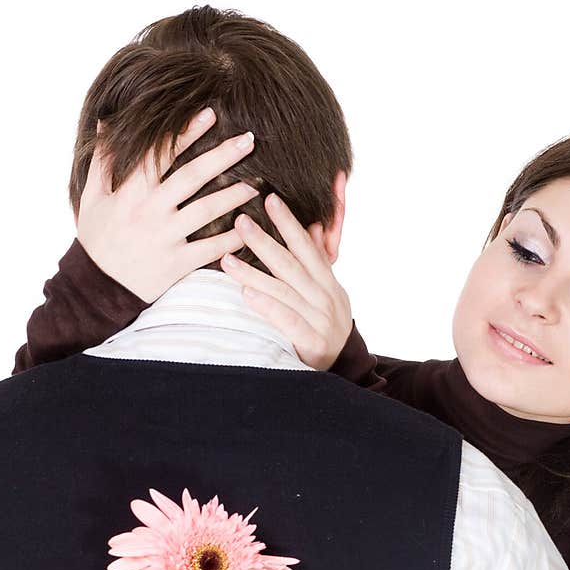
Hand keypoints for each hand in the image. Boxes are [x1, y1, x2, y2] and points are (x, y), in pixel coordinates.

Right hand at [76, 108, 258, 302]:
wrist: (97, 287)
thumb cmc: (97, 237)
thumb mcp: (92, 197)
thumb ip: (103, 160)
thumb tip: (106, 121)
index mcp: (129, 192)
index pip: (160, 154)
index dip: (185, 132)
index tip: (210, 114)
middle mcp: (149, 212)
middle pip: (191, 176)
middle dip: (222, 155)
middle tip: (249, 139)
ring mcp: (164, 238)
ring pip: (206, 211)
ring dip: (234, 195)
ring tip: (257, 183)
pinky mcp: (176, 264)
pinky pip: (210, 249)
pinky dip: (232, 239)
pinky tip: (250, 228)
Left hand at [218, 194, 352, 369]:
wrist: (343, 369)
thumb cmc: (325, 326)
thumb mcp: (328, 292)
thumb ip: (318, 262)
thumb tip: (314, 226)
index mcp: (327, 282)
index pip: (306, 246)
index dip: (289, 223)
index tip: (270, 200)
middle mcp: (324, 297)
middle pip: (291, 264)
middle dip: (264, 241)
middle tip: (240, 221)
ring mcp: (319, 320)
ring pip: (283, 291)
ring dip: (253, 273)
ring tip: (226, 260)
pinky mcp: (312, 343)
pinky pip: (287, 321)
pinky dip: (267, 306)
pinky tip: (246, 294)